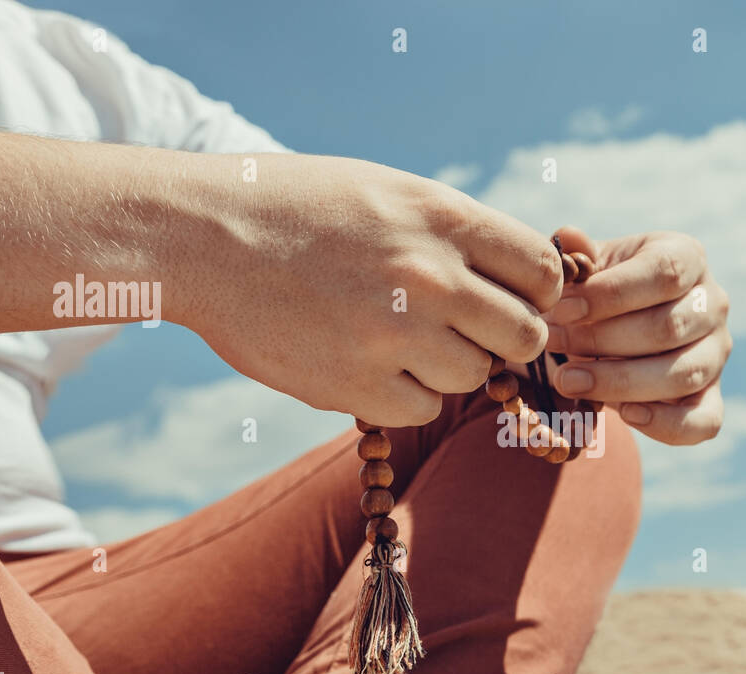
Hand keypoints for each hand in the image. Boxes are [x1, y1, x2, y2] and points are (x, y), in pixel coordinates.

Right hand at [190, 155, 561, 425]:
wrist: (202, 238)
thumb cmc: (299, 210)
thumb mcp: (388, 193)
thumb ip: (458, 235)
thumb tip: (524, 283)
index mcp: (442, 218)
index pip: (544, 273)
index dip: (536, 293)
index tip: (512, 298)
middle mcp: (429, 276)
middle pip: (525, 335)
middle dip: (504, 338)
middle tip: (468, 332)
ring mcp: (393, 335)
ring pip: (475, 377)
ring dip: (451, 367)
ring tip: (401, 339)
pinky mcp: (357, 386)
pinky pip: (422, 409)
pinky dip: (406, 394)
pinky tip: (369, 363)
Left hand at [543, 227, 730, 444]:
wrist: (614, 330)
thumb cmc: (601, 291)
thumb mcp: (590, 266)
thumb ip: (579, 256)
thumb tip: (569, 237)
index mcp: (687, 258)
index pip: (663, 273)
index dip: (610, 294)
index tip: (560, 310)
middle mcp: (713, 304)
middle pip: (669, 327)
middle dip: (603, 340)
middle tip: (553, 345)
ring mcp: (717, 354)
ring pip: (683, 374)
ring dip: (620, 382)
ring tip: (569, 381)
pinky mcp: (711, 398)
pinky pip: (703, 421)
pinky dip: (665, 424)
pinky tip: (624, 416)